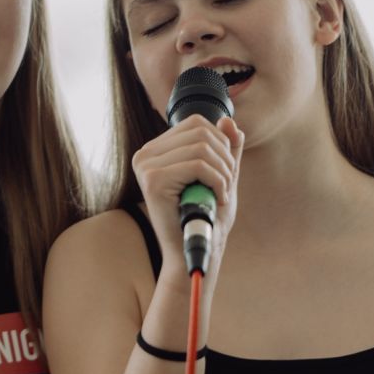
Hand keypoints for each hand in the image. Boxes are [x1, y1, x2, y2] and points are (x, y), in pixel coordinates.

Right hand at [131, 114, 243, 269]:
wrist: (193, 253)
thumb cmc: (206, 217)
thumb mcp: (220, 175)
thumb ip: (226, 148)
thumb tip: (228, 120)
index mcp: (155, 151)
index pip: (196, 123)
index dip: (221, 143)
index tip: (224, 172)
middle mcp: (145, 155)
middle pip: (200, 131)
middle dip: (225, 157)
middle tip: (227, 185)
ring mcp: (146, 167)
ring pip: (202, 147)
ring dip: (223, 172)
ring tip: (222, 193)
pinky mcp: (153, 181)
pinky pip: (198, 165)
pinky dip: (218, 182)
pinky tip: (217, 199)